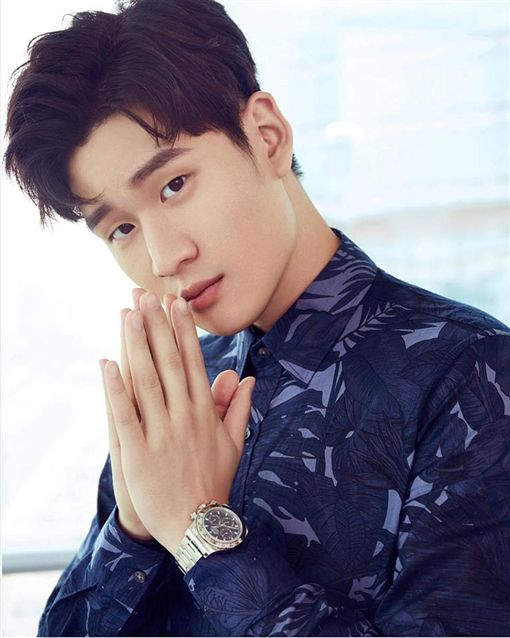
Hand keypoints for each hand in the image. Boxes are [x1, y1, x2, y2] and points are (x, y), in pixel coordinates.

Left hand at [102, 291, 254, 552]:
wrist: (197, 526)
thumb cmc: (215, 482)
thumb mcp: (234, 444)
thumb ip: (238, 407)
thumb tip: (247, 377)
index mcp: (205, 412)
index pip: (194, 362)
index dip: (184, 331)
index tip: (177, 305)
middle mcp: (184, 416)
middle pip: (168, 363)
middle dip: (157, 326)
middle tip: (148, 295)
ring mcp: (161, 433)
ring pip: (146, 381)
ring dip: (135, 345)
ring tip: (127, 314)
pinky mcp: (138, 451)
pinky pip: (124, 414)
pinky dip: (115, 388)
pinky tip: (106, 362)